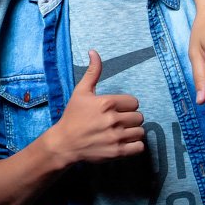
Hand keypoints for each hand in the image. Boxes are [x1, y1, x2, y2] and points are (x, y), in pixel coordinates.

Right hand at [48, 50, 144, 166]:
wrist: (64, 143)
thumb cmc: (73, 116)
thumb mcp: (81, 92)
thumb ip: (92, 72)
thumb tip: (94, 52)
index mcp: (106, 103)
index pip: (134, 102)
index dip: (126, 106)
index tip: (117, 110)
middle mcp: (113, 119)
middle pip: (139, 117)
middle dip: (130, 119)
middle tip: (119, 122)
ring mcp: (115, 137)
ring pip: (140, 131)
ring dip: (133, 132)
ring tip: (121, 132)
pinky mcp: (117, 152)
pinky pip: (139, 147)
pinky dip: (135, 145)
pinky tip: (124, 142)